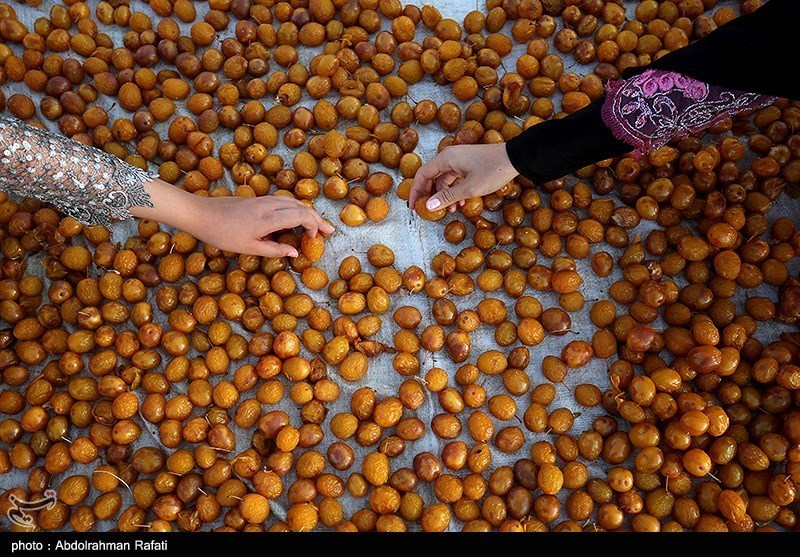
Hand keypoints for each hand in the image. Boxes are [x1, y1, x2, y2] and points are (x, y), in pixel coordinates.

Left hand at [187, 195, 333, 257]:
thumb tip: (295, 252)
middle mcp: (270, 205)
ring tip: (316, 224)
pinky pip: (284, 201)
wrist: (201, 213)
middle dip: (317, 218)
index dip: (313, 226)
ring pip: (293, 201)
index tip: (315, 239)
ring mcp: (264, 200)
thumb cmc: (222, 234)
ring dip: (307, 212)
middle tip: (329, 230)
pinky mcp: (258, 199)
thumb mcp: (248, 247)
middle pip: (301, 206)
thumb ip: (274, 249)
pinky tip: (296, 217)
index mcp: (269, 218)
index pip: (301, 216)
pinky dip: (296, 208)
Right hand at [408, 143, 519, 213]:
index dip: (416, 191)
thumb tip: (429, 206)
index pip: (422, 175)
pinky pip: (455, 178)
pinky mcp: (468, 164)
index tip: (414, 207)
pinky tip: (461, 203)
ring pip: (444, 179)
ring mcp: (459, 160)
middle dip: (430, 195)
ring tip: (451, 211)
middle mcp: (450, 157)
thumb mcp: (470, 188)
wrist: (516, 158)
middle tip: (429, 211)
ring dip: (445, 196)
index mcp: (446, 158)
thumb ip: (448, 197)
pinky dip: (455, 191)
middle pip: (431, 177)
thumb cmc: (493, 170)